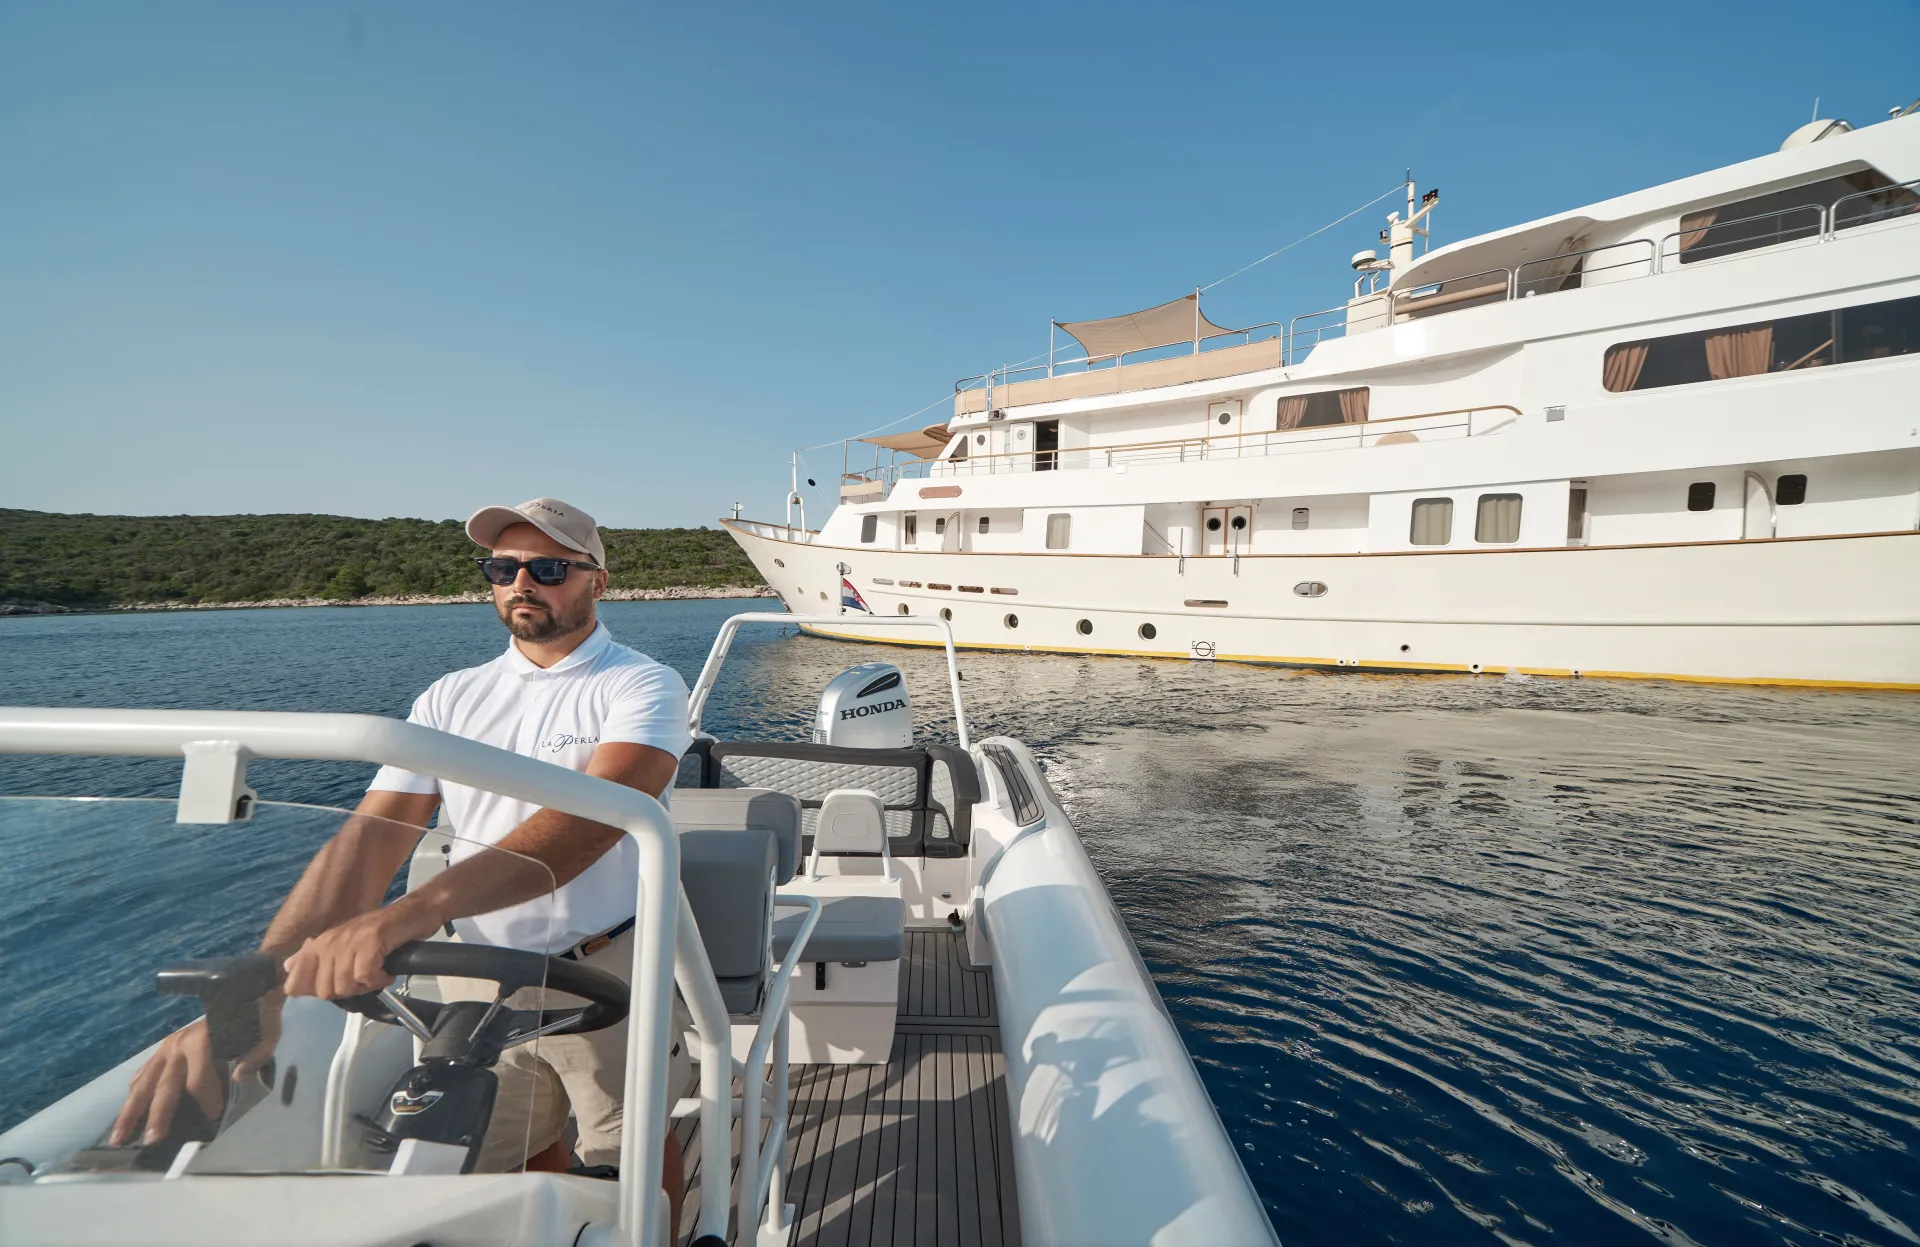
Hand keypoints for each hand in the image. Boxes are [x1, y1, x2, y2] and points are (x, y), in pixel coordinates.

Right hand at [109, 997, 282, 1145]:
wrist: (243, 994)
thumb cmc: (253, 1020)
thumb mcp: (264, 1036)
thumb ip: (255, 1058)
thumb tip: (239, 1078)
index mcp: (200, 1042)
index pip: (198, 1081)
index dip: (206, 1100)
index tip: (214, 1116)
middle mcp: (177, 1045)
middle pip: (164, 1086)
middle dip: (156, 1116)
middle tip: (150, 1141)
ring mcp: (165, 1048)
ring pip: (143, 1083)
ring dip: (130, 1111)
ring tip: (118, 1137)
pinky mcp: (161, 1050)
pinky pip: (142, 1074)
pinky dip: (134, 1094)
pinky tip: (125, 1114)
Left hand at [281, 899, 442, 1000]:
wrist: (417, 911)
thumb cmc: (385, 932)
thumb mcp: (346, 945)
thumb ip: (316, 958)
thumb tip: (287, 967)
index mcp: (321, 944)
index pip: (295, 983)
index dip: (315, 991)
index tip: (342, 983)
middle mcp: (330, 942)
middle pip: (324, 991)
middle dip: (348, 990)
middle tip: (367, 977)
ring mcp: (349, 941)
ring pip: (344, 985)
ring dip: (366, 985)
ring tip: (378, 972)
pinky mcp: (370, 942)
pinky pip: (366, 976)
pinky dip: (380, 980)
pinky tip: (387, 971)